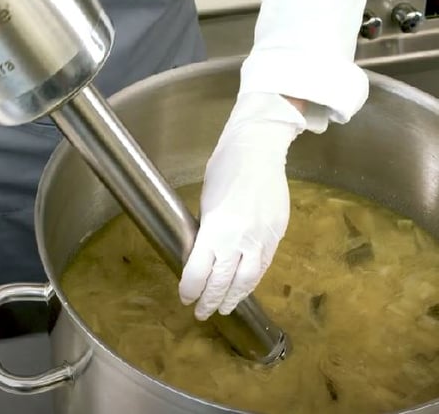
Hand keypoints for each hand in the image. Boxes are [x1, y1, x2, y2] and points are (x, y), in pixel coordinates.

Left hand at [179, 92, 306, 319]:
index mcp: (216, 228)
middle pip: (223, 281)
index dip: (191, 289)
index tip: (185, 297)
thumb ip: (207, 232)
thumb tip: (202, 255)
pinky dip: (252, 280)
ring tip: (226, 308)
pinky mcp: (277, 234)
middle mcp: (239, 238)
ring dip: (235, 297)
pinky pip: (264, 265)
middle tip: (202, 312)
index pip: (199, 272)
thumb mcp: (206, 202)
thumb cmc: (224, 170)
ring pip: (248, 279)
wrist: (258, 151)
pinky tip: (245, 287)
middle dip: (211, 300)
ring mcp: (261, 237)